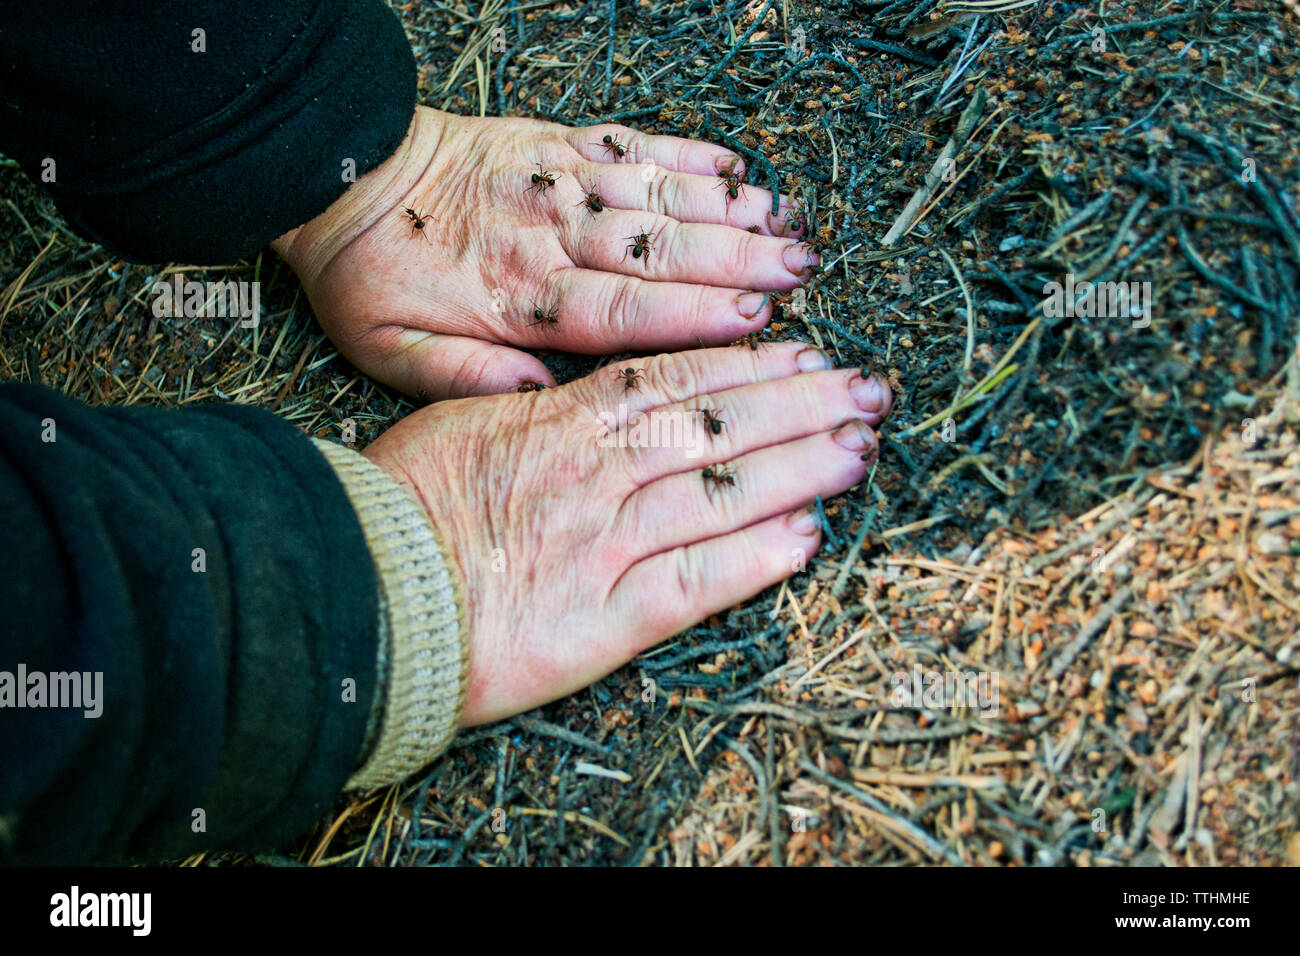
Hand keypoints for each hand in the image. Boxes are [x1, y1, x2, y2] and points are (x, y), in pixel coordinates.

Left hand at [275, 106, 815, 399]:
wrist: (340, 177)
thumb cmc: (371, 278)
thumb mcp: (390, 351)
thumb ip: (465, 377)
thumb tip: (536, 394)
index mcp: (516, 295)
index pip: (620, 310)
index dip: (691, 315)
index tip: (756, 321)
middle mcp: (549, 233)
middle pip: (658, 250)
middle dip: (737, 261)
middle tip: (804, 273)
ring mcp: (556, 180)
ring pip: (656, 197)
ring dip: (727, 212)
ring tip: (791, 225)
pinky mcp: (555, 142)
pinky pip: (630, 146)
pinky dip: (685, 155)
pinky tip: (735, 170)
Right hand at [362, 344, 891, 724]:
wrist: (355, 593)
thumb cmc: (392, 504)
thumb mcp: (452, 418)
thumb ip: (520, 398)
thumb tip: (561, 378)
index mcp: (560, 420)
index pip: (675, 378)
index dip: (749, 363)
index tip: (805, 350)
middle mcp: (596, 473)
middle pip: (718, 423)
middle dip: (801, 403)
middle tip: (866, 389)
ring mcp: (604, 543)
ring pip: (722, 490)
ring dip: (800, 468)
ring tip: (859, 448)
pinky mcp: (603, 618)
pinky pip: (695, 582)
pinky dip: (754, 559)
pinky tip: (807, 537)